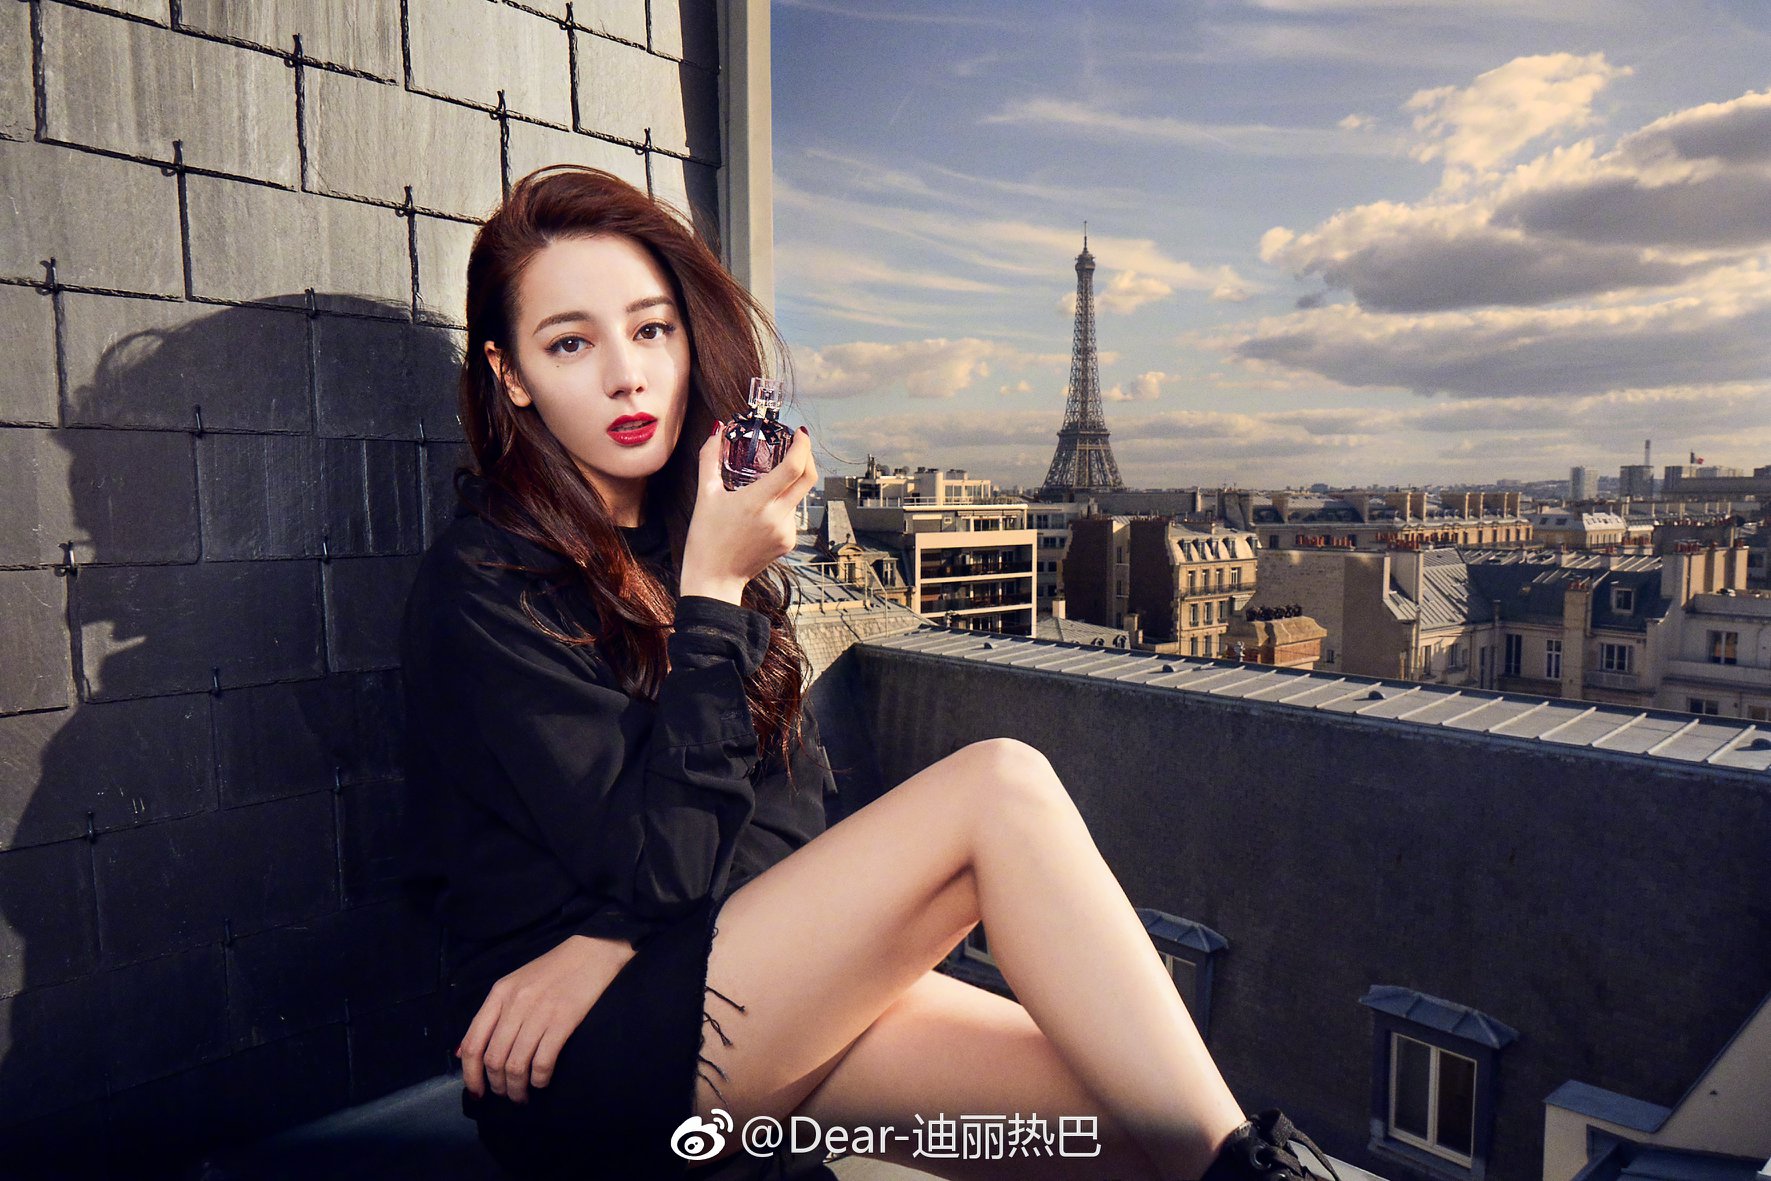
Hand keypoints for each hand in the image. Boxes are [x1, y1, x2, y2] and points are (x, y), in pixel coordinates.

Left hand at [456, 934, 635, 1103]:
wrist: (593, 951)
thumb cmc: (554, 970)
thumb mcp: (516, 984)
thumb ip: (493, 1015)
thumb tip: (465, 1051)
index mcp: (499, 994)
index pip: (473, 1042)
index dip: (470, 1074)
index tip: (476, 1092)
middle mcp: (515, 1003)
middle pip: (493, 1059)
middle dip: (497, 1086)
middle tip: (505, 1096)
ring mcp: (539, 1012)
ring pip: (516, 1065)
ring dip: (517, 1088)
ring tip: (522, 1095)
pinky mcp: (563, 1020)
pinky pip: (543, 1061)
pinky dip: (539, 1079)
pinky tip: (541, 1081)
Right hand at [679, 424, 817, 603]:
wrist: (714, 578)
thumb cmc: (706, 538)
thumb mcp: (705, 494)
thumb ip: (709, 458)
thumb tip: (716, 431)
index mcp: (757, 502)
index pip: (793, 468)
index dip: (802, 446)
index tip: (799, 433)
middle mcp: (777, 517)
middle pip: (808, 478)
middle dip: (808, 456)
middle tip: (798, 444)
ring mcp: (786, 531)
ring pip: (798, 496)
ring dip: (789, 483)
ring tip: (766, 483)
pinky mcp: (788, 542)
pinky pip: (792, 514)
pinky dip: (782, 505)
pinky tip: (762, 512)